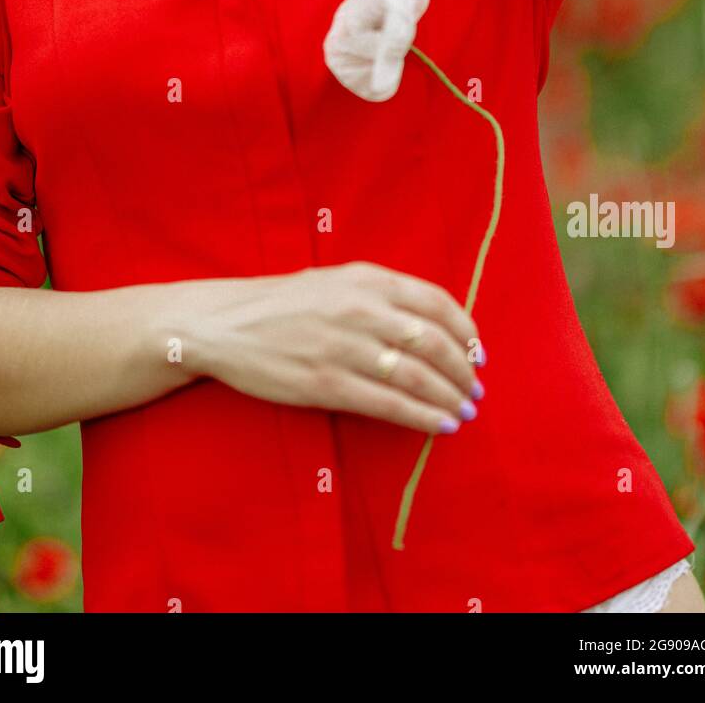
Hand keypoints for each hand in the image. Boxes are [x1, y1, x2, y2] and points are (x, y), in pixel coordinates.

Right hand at [183, 261, 485, 434]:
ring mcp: (345, 347)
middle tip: (475, 391)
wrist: (226, 324)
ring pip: (417, 377)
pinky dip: (422, 417)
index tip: (478, 354)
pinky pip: (388, 404)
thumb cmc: (285, 303)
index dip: (466, 332)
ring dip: (449, 398)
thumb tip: (435, 325)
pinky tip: (439, 425)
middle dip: (463, 372)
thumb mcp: (336, 281)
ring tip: (463, 412)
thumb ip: (382, 296)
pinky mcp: (327, 384)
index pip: (436, 302)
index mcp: (368, 279)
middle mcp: (362, 309)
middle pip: (434, 343)